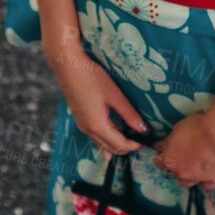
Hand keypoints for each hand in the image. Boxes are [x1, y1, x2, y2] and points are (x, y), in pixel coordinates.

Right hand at [36, 0, 147, 156]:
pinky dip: (106, 139)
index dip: (134, 146)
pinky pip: (95, 136)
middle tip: (141, 140)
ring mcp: (82, 125)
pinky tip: (113, 135)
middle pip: (110, 148)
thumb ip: (129, 114)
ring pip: (102, 144)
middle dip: (126, 147)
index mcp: (97, 125)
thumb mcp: (115, 95)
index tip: (146, 141)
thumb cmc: (91, 77)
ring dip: (116, 144)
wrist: (68, 66)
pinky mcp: (80, 118)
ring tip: (131, 137)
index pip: (119, 145)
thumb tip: (143, 130)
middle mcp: (88, 130)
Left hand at [153, 107, 214, 190]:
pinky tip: (209, 175)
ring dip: (188, 177)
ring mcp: (196, 179)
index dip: (163, 157)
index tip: (167, 152)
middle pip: (173, 174)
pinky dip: (206, 181)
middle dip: (176, 167)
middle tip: (184, 158)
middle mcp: (180, 173)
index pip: (159, 162)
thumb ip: (168, 142)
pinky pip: (206, 186)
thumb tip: (159, 146)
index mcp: (169, 160)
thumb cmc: (196, 128)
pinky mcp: (212, 180)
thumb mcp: (177, 129)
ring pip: (187, 183)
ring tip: (194, 169)